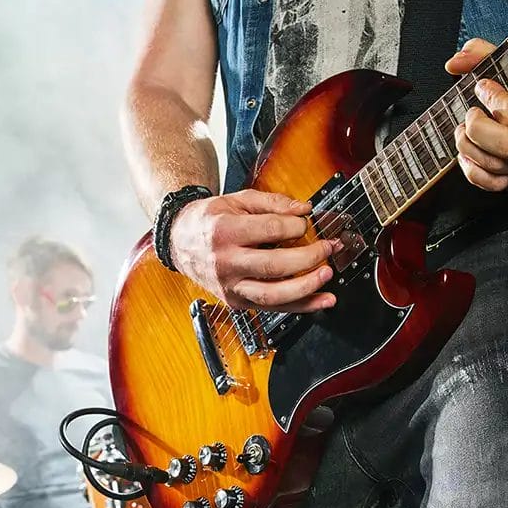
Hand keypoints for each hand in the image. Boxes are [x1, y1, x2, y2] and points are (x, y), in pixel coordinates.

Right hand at [169, 188, 340, 311]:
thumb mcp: (237, 200)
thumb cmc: (209, 220)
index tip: (306, 223)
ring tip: (327, 276)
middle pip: (274, 266)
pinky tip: (320, 301)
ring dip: (306, 288)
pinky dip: (300, 306)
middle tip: (328, 248)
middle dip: (308, 258)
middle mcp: (225, 262)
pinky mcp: (236, 301)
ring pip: (273, 295)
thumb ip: (272, 202)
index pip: (270, 230)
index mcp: (224, 232)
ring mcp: (230, 286)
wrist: (180, 241)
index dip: (296, 226)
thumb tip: (303, 210)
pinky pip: (272, 308)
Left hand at [446, 38, 507, 189]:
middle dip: (478, 130)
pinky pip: (492, 184)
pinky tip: (465, 154)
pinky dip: (472, 171)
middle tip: (470, 115)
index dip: (491, 100)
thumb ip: (487, 57)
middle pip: (507, 146)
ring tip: (462, 131)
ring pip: (496, 165)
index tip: (482, 87)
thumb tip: (454, 61)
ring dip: (469, 148)